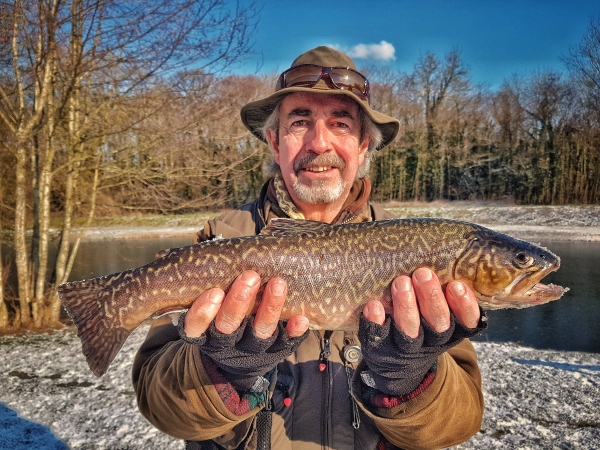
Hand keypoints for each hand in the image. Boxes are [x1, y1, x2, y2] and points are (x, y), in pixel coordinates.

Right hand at [178, 271, 309, 390]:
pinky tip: (301, 319)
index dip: (204, 312)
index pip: (196, 326)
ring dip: (270, 308)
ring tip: (278, 284)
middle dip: (239, 301)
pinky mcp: (275, 351)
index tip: (215, 292)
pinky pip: (286, 343)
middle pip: (229, 325)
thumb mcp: (211, 312)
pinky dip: (293, 331)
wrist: (240, 361)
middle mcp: (226, 344)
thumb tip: (225, 253)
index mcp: (205, 334)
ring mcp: (252, 349)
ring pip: (260, 331)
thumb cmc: (223, 321)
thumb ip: (214, 290)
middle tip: (250, 277)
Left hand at [359, 268, 485, 395]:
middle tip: (423, 274)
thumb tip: (445, 253)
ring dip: (406, 306)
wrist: (398, 366)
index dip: (464, 305)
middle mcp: (433, 340)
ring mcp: (407, 347)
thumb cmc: (423, 324)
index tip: (457, 285)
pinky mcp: (382, 349)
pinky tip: (373, 305)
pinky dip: (375, 321)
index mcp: (453, 330)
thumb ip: (444, 292)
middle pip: (438, 322)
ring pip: (409, 329)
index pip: (468, 321)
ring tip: (401, 282)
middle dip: (432, 297)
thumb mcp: (440, 313)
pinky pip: (377, 337)